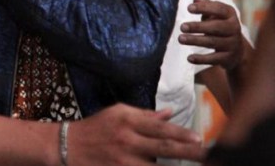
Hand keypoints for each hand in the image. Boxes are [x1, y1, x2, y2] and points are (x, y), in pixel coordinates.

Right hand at [70, 104, 205, 164]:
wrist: (69, 147)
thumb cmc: (96, 126)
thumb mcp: (118, 113)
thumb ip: (144, 115)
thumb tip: (169, 113)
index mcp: (127, 120)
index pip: (159, 127)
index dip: (180, 134)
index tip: (199, 138)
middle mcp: (127, 140)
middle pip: (162, 148)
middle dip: (186, 152)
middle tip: (205, 154)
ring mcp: (123, 160)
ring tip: (194, 163)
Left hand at [179, 0, 243, 70]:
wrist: (237, 50)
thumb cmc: (220, 26)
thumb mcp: (216, 14)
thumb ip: (206, 5)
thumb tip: (196, 0)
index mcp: (230, 15)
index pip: (218, 9)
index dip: (204, 8)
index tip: (188, 8)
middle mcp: (234, 28)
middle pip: (215, 27)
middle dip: (197, 26)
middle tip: (182, 27)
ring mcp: (232, 44)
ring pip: (213, 42)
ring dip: (195, 40)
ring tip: (180, 39)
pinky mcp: (229, 58)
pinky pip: (214, 59)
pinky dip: (201, 59)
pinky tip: (189, 58)